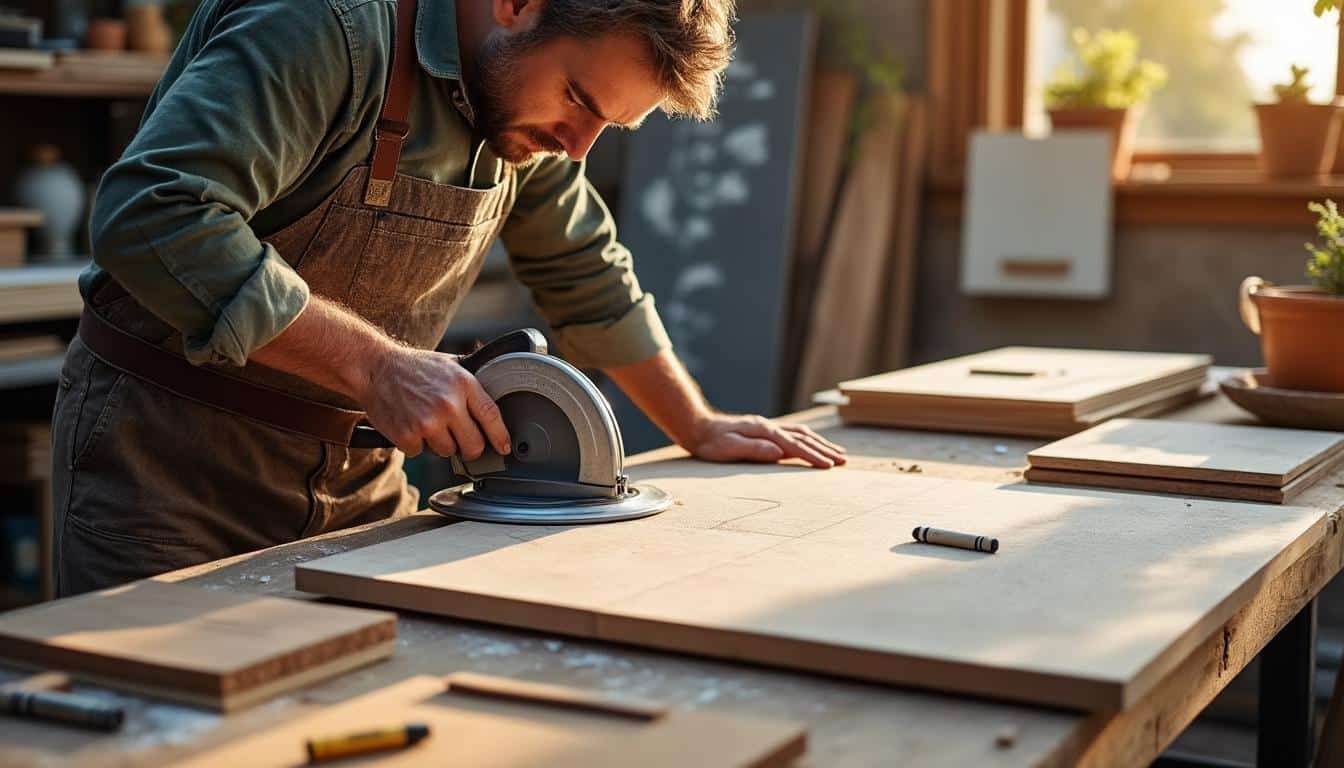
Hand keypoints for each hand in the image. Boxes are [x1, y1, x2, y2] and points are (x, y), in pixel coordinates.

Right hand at [359, 344, 510, 458]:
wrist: (375, 368)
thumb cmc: (414, 367)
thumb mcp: (450, 365)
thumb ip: (472, 384)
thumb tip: (496, 402)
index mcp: (463, 384)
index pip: (492, 416)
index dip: (501, 437)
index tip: (505, 448)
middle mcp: (449, 404)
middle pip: (474, 445)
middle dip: (469, 445)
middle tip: (459, 437)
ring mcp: (428, 421)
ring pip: (448, 452)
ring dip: (440, 443)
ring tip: (428, 422)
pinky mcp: (407, 435)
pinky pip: (421, 452)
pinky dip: (416, 444)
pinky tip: (410, 425)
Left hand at [686, 414, 846, 467]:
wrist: (700, 428)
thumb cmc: (712, 442)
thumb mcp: (729, 448)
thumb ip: (754, 450)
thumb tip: (779, 451)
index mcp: (764, 432)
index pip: (795, 446)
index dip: (813, 456)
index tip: (829, 466)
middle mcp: (770, 427)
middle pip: (804, 438)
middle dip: (825, 450)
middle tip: (843, 461)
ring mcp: (769, 427)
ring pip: (802, 434)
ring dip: (821, 443)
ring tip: (838, 453)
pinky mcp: (766, 430)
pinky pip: (794, 434)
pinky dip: (809, 439)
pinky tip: (814, 443)